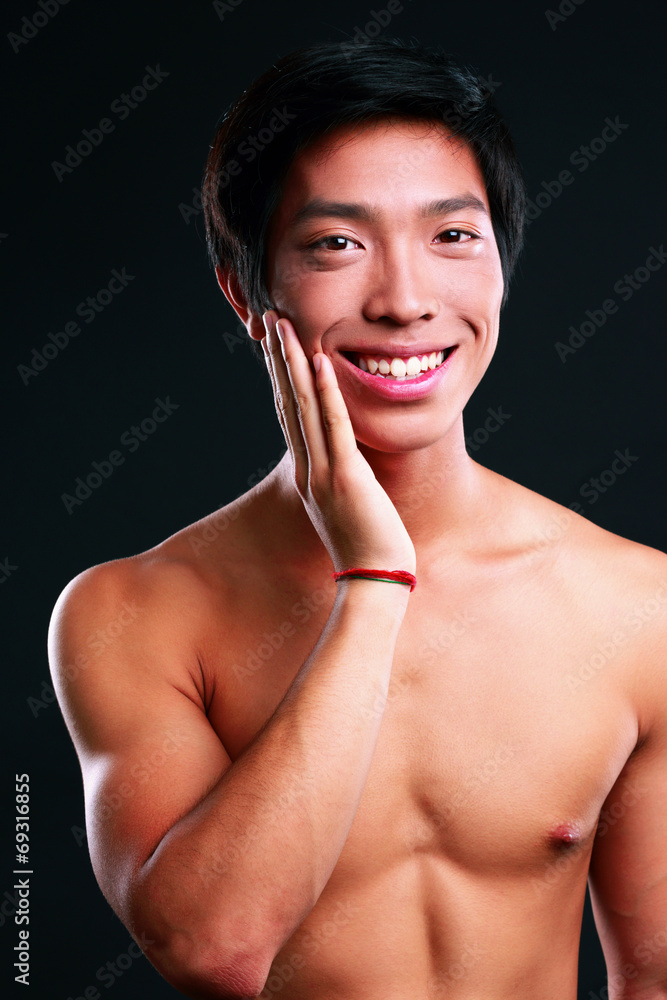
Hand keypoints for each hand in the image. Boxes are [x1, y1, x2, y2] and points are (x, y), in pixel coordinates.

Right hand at [261, 310, 415, 575]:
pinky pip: (334, 426)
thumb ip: (345, 477)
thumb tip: (350, 460)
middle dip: (278, 358)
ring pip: (304, 407)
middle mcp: (309, 468)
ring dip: (293, 363)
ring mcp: (323, 472)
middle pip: (288, 402)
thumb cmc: (369, 547)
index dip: (282, 377)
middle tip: (269, 318)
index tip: (276, 345)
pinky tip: (320, 360)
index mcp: (309, 473)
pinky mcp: (347, 477)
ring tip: (283, 325)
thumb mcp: (350, 505)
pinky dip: (327, 391)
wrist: (375, 581)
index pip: (291, 414)